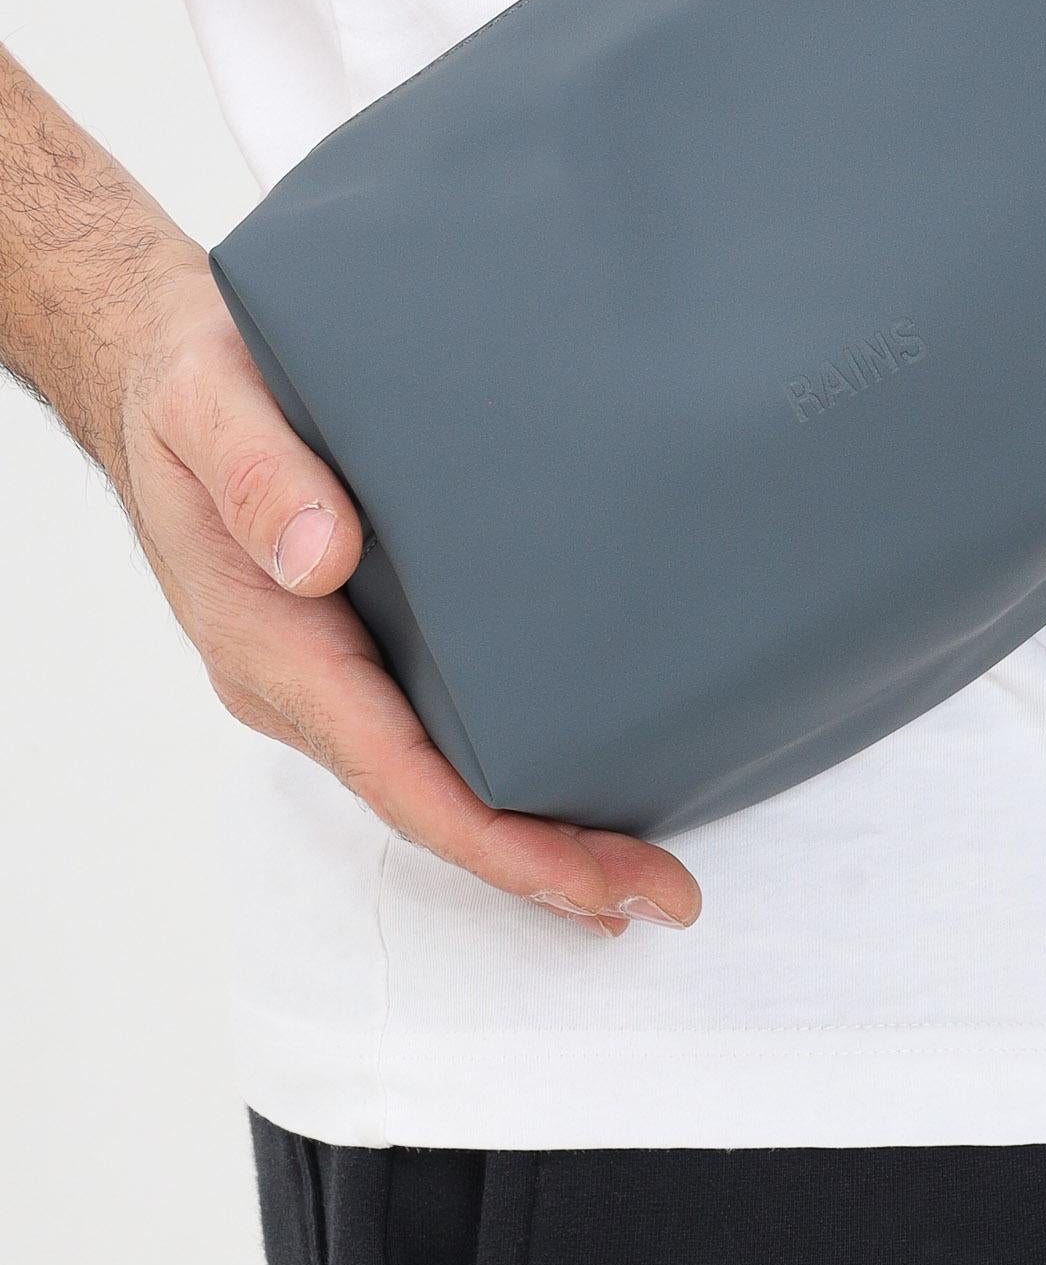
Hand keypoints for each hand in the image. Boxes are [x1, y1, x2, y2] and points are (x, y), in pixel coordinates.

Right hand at [106, 253, 701, 934]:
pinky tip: (579, 781)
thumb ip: (258, 474)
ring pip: (435, 782)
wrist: (162, 369)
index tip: (585, 877)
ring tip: (644, 871)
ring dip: (536, 835)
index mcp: (267, 643)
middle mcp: (298, 680)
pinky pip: (433, 733)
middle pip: (429, 802)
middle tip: (664, 894)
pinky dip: (508, 779)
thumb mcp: (208, 402)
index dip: (493, 838)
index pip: (392, 771)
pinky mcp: (357, 645)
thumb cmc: (189, 387)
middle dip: (542, 863)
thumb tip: (320, 556)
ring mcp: (327, 671)